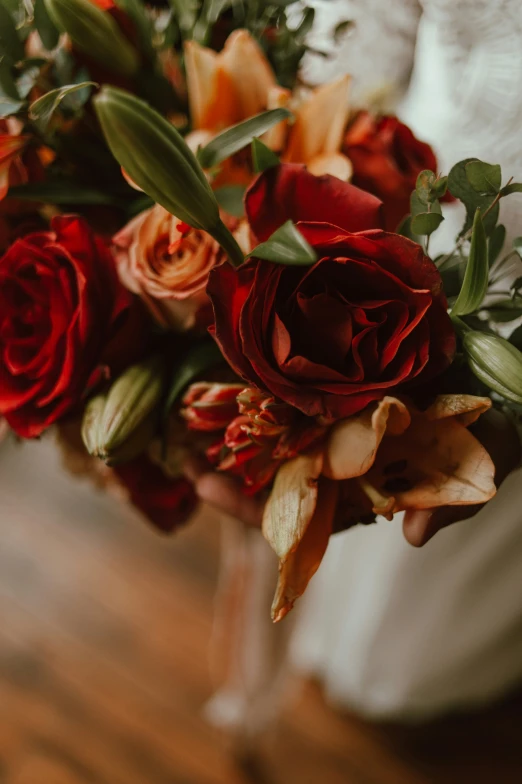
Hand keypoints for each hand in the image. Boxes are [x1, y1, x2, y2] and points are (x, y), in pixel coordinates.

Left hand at [184, 409, 520, 545]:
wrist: (508, 379)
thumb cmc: (501, 422)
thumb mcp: (494, 454)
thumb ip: (458, 502)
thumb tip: (414, 539)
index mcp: (375, 488)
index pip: (310, 514)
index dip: (259, 512)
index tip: (211, 493)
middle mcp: (354, 461)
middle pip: (282, 481)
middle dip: (231, 477)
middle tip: (182, 464)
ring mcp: (347, 426)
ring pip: (283, 440)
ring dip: (236, 434)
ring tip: (183, 423)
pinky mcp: (345, 386)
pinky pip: (298, 394)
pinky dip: (261, 390)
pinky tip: (223, 380)